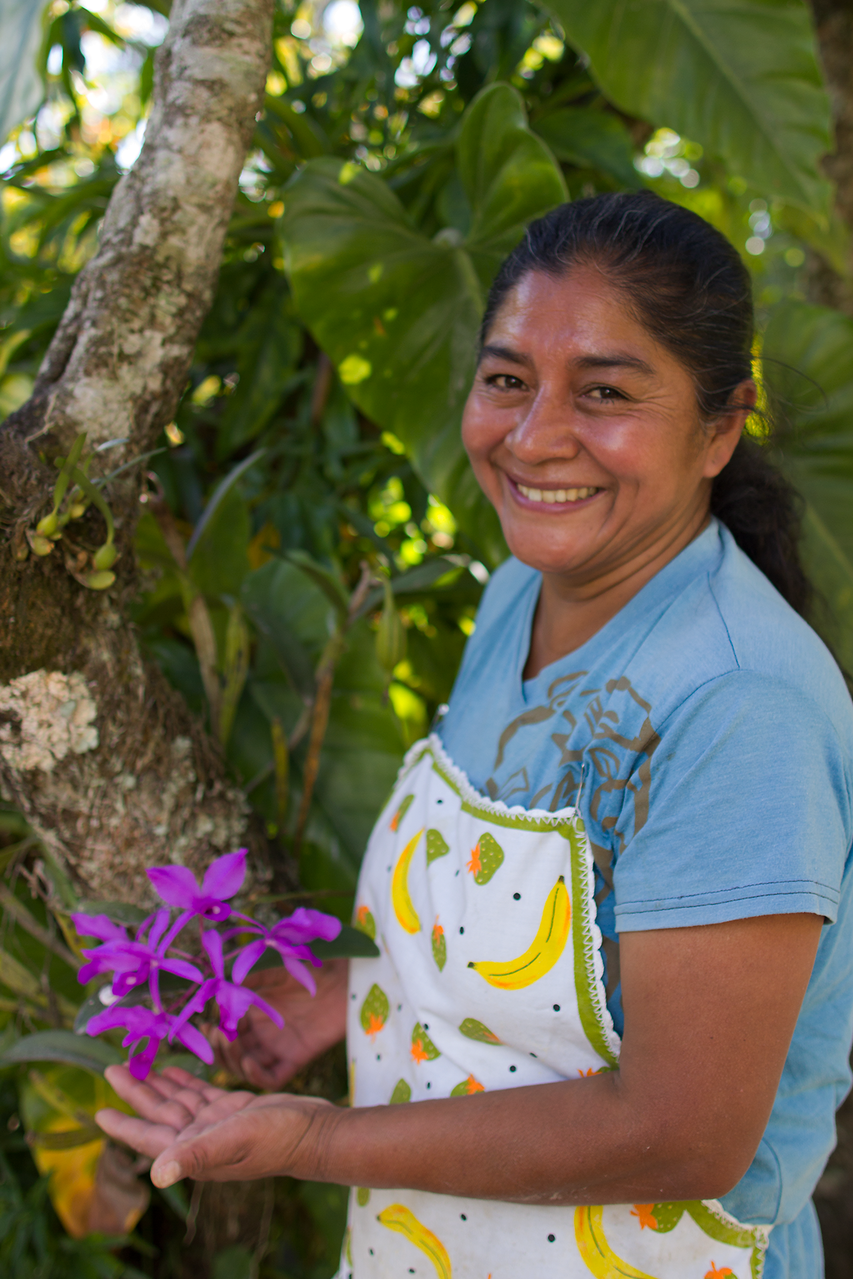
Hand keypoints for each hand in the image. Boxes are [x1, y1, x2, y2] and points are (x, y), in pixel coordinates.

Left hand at [97, 1064, 337, 1186]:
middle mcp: (200, 1138)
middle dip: (136, 1093)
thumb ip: (196, 1154)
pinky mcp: (233, 1109)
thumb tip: (156, 1174)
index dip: (124, 1125)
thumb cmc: (278, 1138)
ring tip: (139, 1063)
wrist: (315, 1131)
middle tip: (113, 1068)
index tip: (100, 1112)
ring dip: (158, 1084)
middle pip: (159, 1114)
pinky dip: (185, 1082)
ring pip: (178, 1101)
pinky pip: (200, 1094)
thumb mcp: (234, 1140)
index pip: (148, 1137)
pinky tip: (174, 1069)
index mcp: (194, 1150)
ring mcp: (216, 1124)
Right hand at [210, 956, 348, 1088]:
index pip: (226, 1030)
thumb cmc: (311, 970)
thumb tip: (220, 983)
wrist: (343, 980)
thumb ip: (251, 978)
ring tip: (233, 1045)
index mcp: (255, 1013)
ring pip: (247, 1067)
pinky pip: (273, 1078)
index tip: (206, 1026)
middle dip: (221, 1048)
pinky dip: (257, 1076)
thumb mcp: (277, 970)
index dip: (214, 1032)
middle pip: (233, 1053)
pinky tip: (249, 1062)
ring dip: (234, 1062)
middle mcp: (263, 1034)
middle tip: (219, 1036)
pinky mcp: (296, 1059)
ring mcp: (278, 1048)